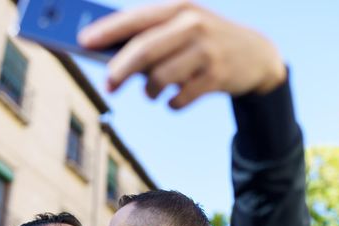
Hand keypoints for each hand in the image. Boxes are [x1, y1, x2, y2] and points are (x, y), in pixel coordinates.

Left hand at [78, 0, 285, 108]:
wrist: (256, 55)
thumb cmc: (206, 40)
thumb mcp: (184, 27)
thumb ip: (153, 37)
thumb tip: (112, 59)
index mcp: (179, 8)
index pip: (135, 19)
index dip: (107, 31)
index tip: (83, 41)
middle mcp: (192, 25)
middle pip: (144, 51)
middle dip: (120, 70)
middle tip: (108, 85)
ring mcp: (206, 51)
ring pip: (160, 78)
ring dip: (150, 91)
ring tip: (152, 92)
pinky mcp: (216, 77)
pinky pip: (180, 98)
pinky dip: (171, 103)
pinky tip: (174, 99)